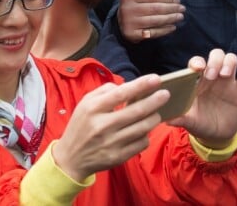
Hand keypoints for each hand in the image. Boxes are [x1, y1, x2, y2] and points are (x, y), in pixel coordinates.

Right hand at [52, 75, 168, 180]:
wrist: (71, 158)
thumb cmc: (81, 125)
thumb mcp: (85, 102)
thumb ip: (105, 91)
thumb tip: (127, 86)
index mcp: (94, 108)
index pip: (122, 93)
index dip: (141, 85)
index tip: (156, 79)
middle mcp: (103, 126)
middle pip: (136, 111)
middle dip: (154, 100)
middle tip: (165, 94)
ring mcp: (111, 143)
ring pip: (142, 128)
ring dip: (154, 117)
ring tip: (157, 112)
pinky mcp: (118, 157)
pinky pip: (141, 144)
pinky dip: (146, 134)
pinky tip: (144, 129)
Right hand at [118, 0, 184, 42]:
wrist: (121, 22)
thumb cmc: (136, 4)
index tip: (178, 0)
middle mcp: (127, 9)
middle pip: (155, 8)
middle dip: (171, 8)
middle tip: (182, 8)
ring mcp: (129, 22)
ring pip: (155, 20)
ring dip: (171, 18)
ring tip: (180, 17)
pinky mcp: (132, 34)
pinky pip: (153, 32)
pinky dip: (165, 30)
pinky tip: (173, 27)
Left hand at [170, 50, 236, 147]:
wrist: (217, 136)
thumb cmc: (199, 123)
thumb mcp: (190, 121)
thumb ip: (180, 118)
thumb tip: (166, 119)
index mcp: (197, 80)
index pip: (197, 62)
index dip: (197, 62)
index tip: (198, 68)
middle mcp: (213, 76)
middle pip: (215, 55)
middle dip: (214, 61)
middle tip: (211, 76)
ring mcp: (228, 81)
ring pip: (230, 59)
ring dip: (228, 62)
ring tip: (225, 75)